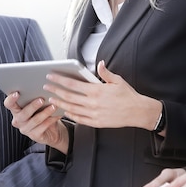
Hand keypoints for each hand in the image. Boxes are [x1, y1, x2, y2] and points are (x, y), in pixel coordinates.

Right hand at [4, 92, 68, 151]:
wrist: (52, 131)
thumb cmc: (43, 113)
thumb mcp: (38, 105)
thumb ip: (35, 98)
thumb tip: (42, 88)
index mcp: (16, 110)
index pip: (8, 104)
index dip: (11, 99)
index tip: (17, 93)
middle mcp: (18, 120)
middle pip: (23, 113)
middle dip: (32, 106)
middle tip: (41, 100)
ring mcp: (25, 129)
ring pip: (35, 120)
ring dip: (45, 112)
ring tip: (54, 106)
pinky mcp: (34, 136)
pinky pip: (43, 127)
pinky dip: (51, 120)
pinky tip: (58, 115)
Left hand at [44, 61, 160, 129]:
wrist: (139, 112)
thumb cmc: (128, 96)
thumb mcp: (118, 81)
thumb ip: (105, 73)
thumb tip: (99, 63)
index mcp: (97, 91)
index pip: (73, 84)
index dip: (60, 80)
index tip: (51, 77)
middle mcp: (93, 103)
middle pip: (68, 97)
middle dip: (55, 90)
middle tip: (46, 87)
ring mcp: (94, 114)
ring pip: (71, 109)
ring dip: (60, 103)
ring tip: (52, 98)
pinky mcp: (96, 122)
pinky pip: (79, 119)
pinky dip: (70, 115)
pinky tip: (65, 111)